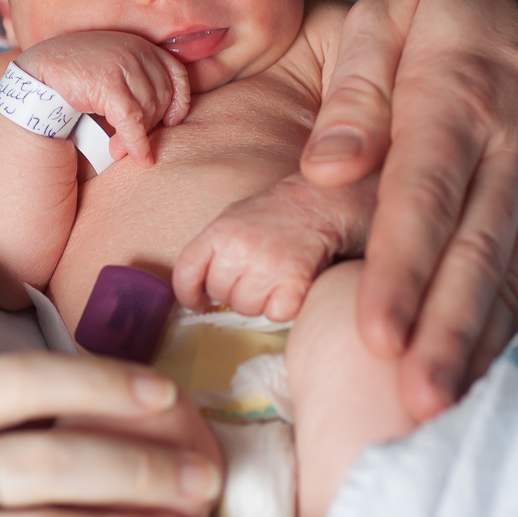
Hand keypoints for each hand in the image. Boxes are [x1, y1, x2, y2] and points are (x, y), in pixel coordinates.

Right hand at [18, 30, 190, 166]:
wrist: (36, 77)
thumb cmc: (76, 81)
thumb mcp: (113, 77)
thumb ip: (136, 90)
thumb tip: (164, 126)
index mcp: (140, 45)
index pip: (176, 74)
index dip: (178, 103)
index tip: (170, 123)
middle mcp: (135, 49)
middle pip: (162, 96)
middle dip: (152, 125)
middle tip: (132, 144)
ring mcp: (122, 63)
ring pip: (149, 109)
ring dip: (138, 137)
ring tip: (120, 151)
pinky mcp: (108, 81)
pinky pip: (132, 120)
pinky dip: (136, 143)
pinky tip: (137, 158)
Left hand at [173, 172, 376, 320]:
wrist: (332, 201)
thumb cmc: (285, 211)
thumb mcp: (238, 217)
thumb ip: (218, 248)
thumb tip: (200, 290)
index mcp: (220, 229)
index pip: (185, 273)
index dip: (190, 294)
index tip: (200, 302)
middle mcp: (239, 247)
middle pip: (219, 294)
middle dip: (236, 291)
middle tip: (260, 274)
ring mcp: (267, 265)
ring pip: (246, 309)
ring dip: (262, 301)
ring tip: (279, 276)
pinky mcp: (295, 283)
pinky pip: (276, 315)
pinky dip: (287, 307)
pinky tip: (296, 286)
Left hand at [300, 0, 517, 419]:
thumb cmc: (433, 14)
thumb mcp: (385, 22)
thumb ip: (355, 96)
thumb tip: (328, 170)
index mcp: (453, 104)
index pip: (422, 199)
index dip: (401, 271)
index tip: (376, 334)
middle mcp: (509, 148)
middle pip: (475, 251)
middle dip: (447, 332)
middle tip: (419, 402)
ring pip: (516, 268)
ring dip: (485, 339)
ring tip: (452, 404)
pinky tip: (493, 366)